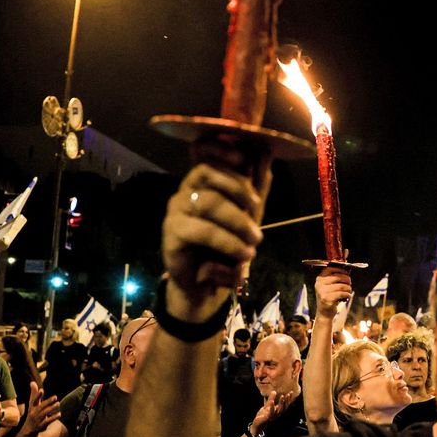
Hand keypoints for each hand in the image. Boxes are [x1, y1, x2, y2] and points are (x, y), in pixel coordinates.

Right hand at [20, 382, 60, 434]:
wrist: (28, 429)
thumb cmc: (32, 413)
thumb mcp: (32, 404)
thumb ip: (34, 394)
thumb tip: (32, 382)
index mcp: (32, 407)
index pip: (34, 401)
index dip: (37, 396)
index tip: (42, 390)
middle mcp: (34, 413)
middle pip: (41, 407)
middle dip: (48, 402)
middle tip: (55, 397)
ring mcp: (38, 420)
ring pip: (45, 413)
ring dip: (52, 408)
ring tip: (58, 404)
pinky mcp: (42, 425)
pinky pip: (48, 421)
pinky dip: (53, 417)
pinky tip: (59, 414)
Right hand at [163, 157, 268, 321]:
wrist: (207, 284)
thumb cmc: (227, 245)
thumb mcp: (249, 214)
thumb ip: (256, 184)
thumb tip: (265, 151)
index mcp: (201, 184)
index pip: (204, 156)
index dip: (219, 151)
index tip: (242, 158)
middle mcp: (184, 193)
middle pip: (208, 175)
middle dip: (240, 194)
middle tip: (258, 224)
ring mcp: (175, 212)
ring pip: (208, 202)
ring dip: (238, 223)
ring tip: (253, 245)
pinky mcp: (172, 234)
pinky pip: (202, 230)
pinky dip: (227, 243)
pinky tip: (240, 258)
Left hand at [251, 390, 291, 434]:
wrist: (258, 423)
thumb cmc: (264, 414)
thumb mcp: (267, 405)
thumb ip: (271, 399)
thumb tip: (274, 391)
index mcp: (278, 410)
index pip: (286, 404)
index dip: (289, 399)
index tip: (291, 392)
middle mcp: (277, 413)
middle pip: (284, 407)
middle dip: (287, 400)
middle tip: (288, 394)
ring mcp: (273, 416)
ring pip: (279, 409)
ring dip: (281, 403)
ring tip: (282, 396)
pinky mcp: (268, 417)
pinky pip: (271, 412)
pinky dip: (272, 407)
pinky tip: (272, 401)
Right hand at [314, 268, 352, 322]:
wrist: (324, 312)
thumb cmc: (328, 297)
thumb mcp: (328, 286)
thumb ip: (334, 278)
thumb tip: (347, 272)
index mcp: (319, 279)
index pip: (330, 269)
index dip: (340, 270)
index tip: (346, 273)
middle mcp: (319, 284)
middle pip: (338, 277)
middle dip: (347, 280)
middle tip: (350, 283)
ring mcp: (322, 292)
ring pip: (341, 286)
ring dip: (348, 288)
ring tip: (349, 291)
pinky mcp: (327, 299)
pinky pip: (342, 293)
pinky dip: (347, 294)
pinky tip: (348, 296)